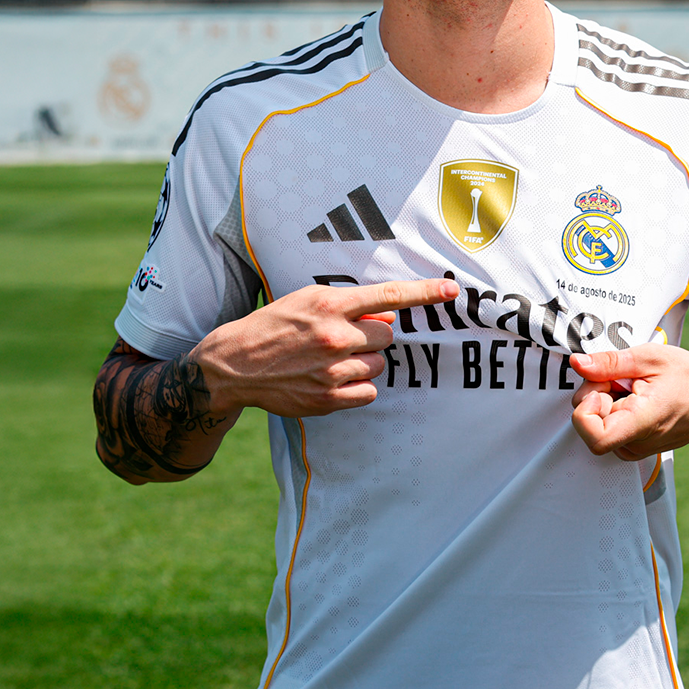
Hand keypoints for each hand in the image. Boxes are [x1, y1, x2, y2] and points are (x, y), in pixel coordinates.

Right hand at [192, 278, 458, 418]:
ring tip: (327, 360)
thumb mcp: (306, 301)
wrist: (235, 364)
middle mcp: (335, 336)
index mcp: (330, 305)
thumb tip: (386, 314)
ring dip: (361, 362)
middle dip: (371, 337)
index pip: (388, 296)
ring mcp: (333, 370)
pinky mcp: (329, 398)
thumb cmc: (273, 326)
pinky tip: (329, 379)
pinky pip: (369, 393)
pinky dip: (357, 388)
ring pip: (377, 365)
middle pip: (387, 336)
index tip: (452, 290)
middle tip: (341, 338)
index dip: (425, 292)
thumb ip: (347, 305)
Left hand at [567, 345, 688, 460]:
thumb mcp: (650, 357)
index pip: (595, 437)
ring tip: (634, 388)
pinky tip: (634, 398)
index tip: (600, 389)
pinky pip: (608, 429)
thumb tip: (577, 363)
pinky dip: (614, 410)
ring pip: (597, 425)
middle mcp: (637, 444)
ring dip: (606, 402)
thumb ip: (610, 363)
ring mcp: (635, 450)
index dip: (586, 410)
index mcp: (642, 423)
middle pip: (590, 422)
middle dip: (597, 393)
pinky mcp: (634, 448)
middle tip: (623, 378)